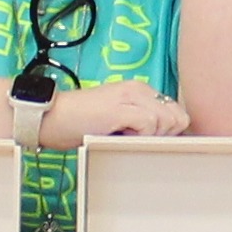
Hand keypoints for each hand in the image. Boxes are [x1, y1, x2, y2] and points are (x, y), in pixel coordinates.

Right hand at [40, 81, 187, 141]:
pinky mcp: (121, 107)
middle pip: (178, 118)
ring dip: (150, 137)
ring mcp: (131, 96)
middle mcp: (140, 89)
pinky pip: (149, 125)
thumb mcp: (122, 121)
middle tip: (137, 139)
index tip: (150, 142)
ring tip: (125, 136)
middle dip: (164, 135)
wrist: (52, 117)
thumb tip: (170, 140)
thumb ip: (145, 124)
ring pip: (167, 122)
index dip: (170, 133)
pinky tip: (119, 136)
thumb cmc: (82, 124)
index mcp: (141, 90)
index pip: (177, 113)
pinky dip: (138, 137)